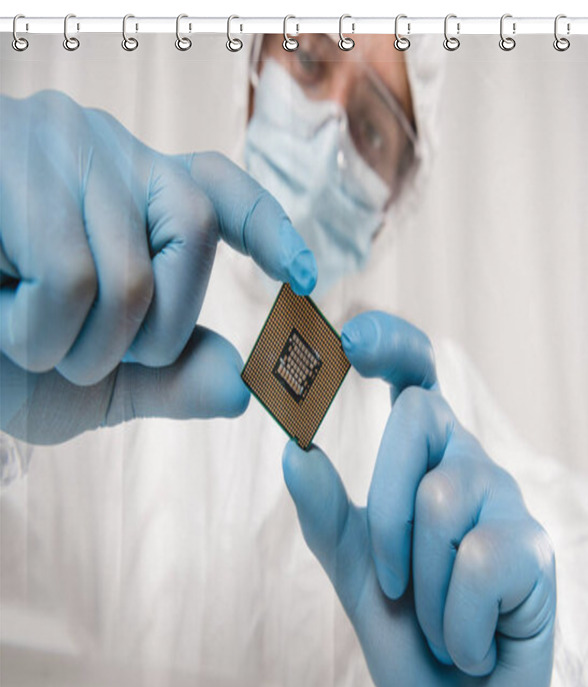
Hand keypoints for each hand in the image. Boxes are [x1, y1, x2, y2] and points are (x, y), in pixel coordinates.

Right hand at [0, 90, 315, 443]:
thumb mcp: (95, 381)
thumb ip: (172, 380)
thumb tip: (247, 386)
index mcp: (139, 198)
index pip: (223, 193)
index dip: (270, 229)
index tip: (306, 275)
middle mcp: (110, 155)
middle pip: (195, 235)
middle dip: (152, 329)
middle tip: (84, 350)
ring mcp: (58, 147)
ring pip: (131, 274)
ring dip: (81, 345)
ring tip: (23, 332)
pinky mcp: (7, 159)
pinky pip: (71, 278)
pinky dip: (36, 333)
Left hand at [282, 312, 555, 686]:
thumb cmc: (412, 636)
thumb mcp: (356, 574)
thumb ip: (326, 514)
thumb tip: (293, 450)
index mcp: (426, 464)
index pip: (419, 377)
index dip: (393, 343)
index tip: (351, 337)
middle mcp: (470, 467)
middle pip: (420, 417)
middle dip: (386, 508)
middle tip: (393, 584)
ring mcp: (508, 503)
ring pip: (442, 499)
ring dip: (422, 585)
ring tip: (439, 623)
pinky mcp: (537, 548)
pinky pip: (479, 561)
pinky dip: (455, 622)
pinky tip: (471, 642)